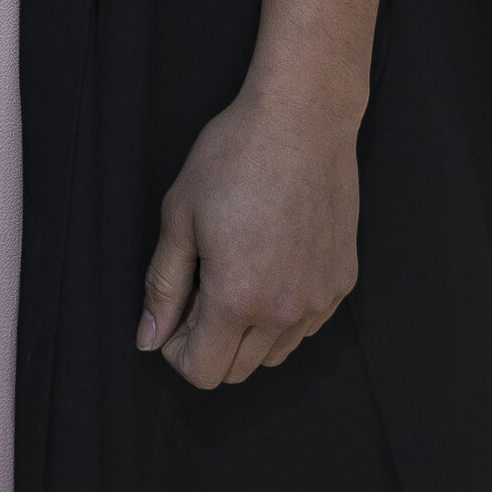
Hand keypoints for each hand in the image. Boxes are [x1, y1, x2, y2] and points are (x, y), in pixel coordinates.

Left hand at [138, 85, 361, 388]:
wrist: (303, 119)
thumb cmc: (234, 157)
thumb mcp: (180, 216)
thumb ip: (163, 286)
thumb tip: (149, 338)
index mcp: (237, 299)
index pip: (203, 371)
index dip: (175, 350)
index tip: (172, 312)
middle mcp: (284, 311)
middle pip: (238, 370)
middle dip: (208, 342)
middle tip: (200, 287)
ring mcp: (319, 300)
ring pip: (274, 353)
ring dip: (247, 333)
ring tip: (236, 273)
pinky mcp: (342, 283)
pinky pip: (305, 326)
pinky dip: (282, 315)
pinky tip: (270, 265)